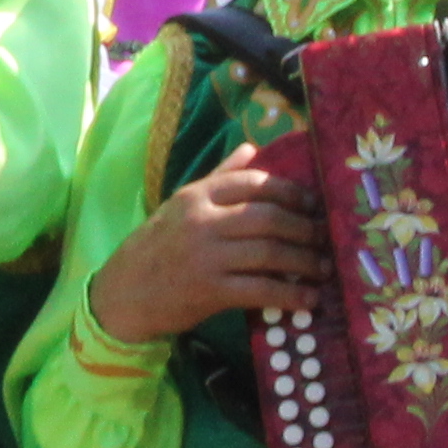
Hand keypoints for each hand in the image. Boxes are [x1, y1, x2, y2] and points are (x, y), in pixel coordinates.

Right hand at [87, 150, 324, 347]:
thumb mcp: (181, 206)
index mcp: (197, 196)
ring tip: (323, 268)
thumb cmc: (156, 248)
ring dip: (305, 261)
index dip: (290, 192)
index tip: (312, 203)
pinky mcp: (210, 291)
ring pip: (270, 253)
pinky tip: (308, 299)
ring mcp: (206, 256)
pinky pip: (261, 290)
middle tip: (324, 238)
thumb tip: (251, 147)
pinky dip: (291, 295)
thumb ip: (218, 177)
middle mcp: (202, 221)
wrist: (123, 294)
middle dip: (305, 229)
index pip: (254, 183)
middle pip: (268, 217)